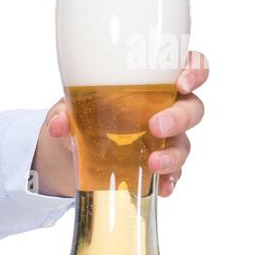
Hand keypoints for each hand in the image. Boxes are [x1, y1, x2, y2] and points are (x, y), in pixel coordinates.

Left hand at [40, 50, 208, 197]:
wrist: (67, 155)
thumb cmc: (80, 117)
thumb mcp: (67, 111)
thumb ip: (63, 113)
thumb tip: (58, 125)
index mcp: (150, 83)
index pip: (186, 66)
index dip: (195, 71)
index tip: (182, 82)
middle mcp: (164, 108)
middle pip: (192, 108)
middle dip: (180, 116)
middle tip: (156, 126)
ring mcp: (165, 139)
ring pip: (184, 142)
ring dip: (174, 153)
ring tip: (154, 164)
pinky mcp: (158, 166)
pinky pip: (174, 173)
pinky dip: (170, 180)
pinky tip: (162, 188)